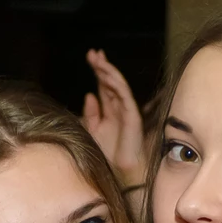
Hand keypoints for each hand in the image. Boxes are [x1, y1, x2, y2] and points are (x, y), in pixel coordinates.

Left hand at [81, 49, 145, 188]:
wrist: (119, 170)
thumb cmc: (107, 153)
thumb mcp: (92, 131)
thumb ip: (90, 114)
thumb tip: (89, 95)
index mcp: (109, 110)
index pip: (103, 86)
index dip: (98, 71)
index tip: (90, 57)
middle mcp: (118, 107)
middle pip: (110, 81)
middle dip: (102, 66)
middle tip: (93, 53)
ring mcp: (126, 109)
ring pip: (117, 85)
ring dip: (108, 71)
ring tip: (98, 60)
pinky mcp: (132, 114)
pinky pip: (125, 95)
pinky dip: (117, 83)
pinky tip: (108, 74)